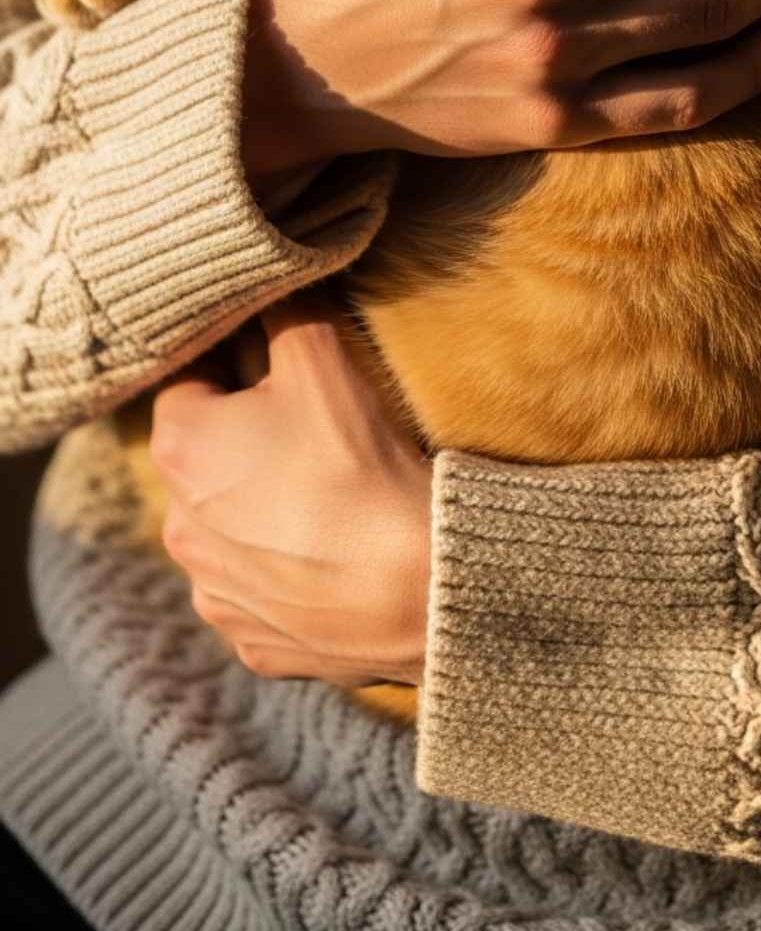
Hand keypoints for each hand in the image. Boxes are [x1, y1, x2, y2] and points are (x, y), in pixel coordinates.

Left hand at [152, 295, 432, 686]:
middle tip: (314, 434)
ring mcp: (212, 592)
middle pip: (207, 460)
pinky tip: (334, 559)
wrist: (412, 581)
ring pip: (228, 531)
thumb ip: (283, 311)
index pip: (190, 382)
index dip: (236, 368)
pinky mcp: (251, 641)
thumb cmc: (356, 460)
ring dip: (262, 513)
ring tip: (330, 501)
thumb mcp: (320, 354)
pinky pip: (260, 593)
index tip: (281, 372)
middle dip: (247, 443)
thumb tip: (271, 288)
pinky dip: (287, 575)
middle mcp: (177, 526)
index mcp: (180, 445)